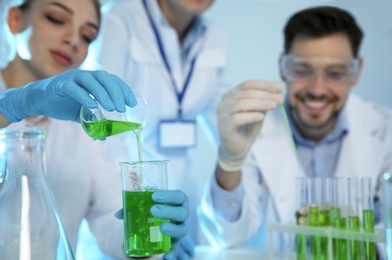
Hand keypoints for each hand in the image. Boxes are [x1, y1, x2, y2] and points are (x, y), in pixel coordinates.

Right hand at [0, 69, 135, 122]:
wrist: (39, 100)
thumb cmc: (63, 104)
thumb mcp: (81, 114)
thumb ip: (93, 122)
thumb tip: (105, 137)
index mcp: (93, 80)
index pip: (113, 81)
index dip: (124, 90)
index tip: (132, 103)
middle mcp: (85, 76)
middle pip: (105, 78)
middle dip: (116, 92)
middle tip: (122, 108)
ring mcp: (72, 78)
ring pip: (91, 80)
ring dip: (103, 93)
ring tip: (112, 108)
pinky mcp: (60, 85)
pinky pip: (74, 88)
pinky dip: (84, 96)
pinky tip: (92, 106)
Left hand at [114, 190, 191, 258]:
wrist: (153, 225)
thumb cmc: (150, 210)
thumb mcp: (142, 206)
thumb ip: (132, 208)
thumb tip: (118, 214)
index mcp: (177, 203)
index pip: (179, 196)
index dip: (169, 195)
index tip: (154, 196)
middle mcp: (181, 216)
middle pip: (182, 213)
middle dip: (169, 211)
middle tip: (153, 210)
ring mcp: (179, 229)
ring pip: (183, 230)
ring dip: (173, 229)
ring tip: (161, 227)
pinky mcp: (175, 243)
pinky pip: (176, 248)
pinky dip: (173, 252)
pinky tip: (167, 256)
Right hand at [218, 81, 282, 171]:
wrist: (237, 148)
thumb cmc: (247, 128)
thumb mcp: (258, 111)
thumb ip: (265, 99)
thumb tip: (279, 86)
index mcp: (232, 94)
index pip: (248, 84)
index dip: (264, 84)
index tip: (280, 88)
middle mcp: (225, 101)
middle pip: (246, 93)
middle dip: (265, 94)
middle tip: (281, 99)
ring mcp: (222, 114)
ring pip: (241, 104)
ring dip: (260, 103)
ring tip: (274, 106)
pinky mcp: (224, 126)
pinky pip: (237, 118)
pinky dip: (250, 116)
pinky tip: (261, 117)